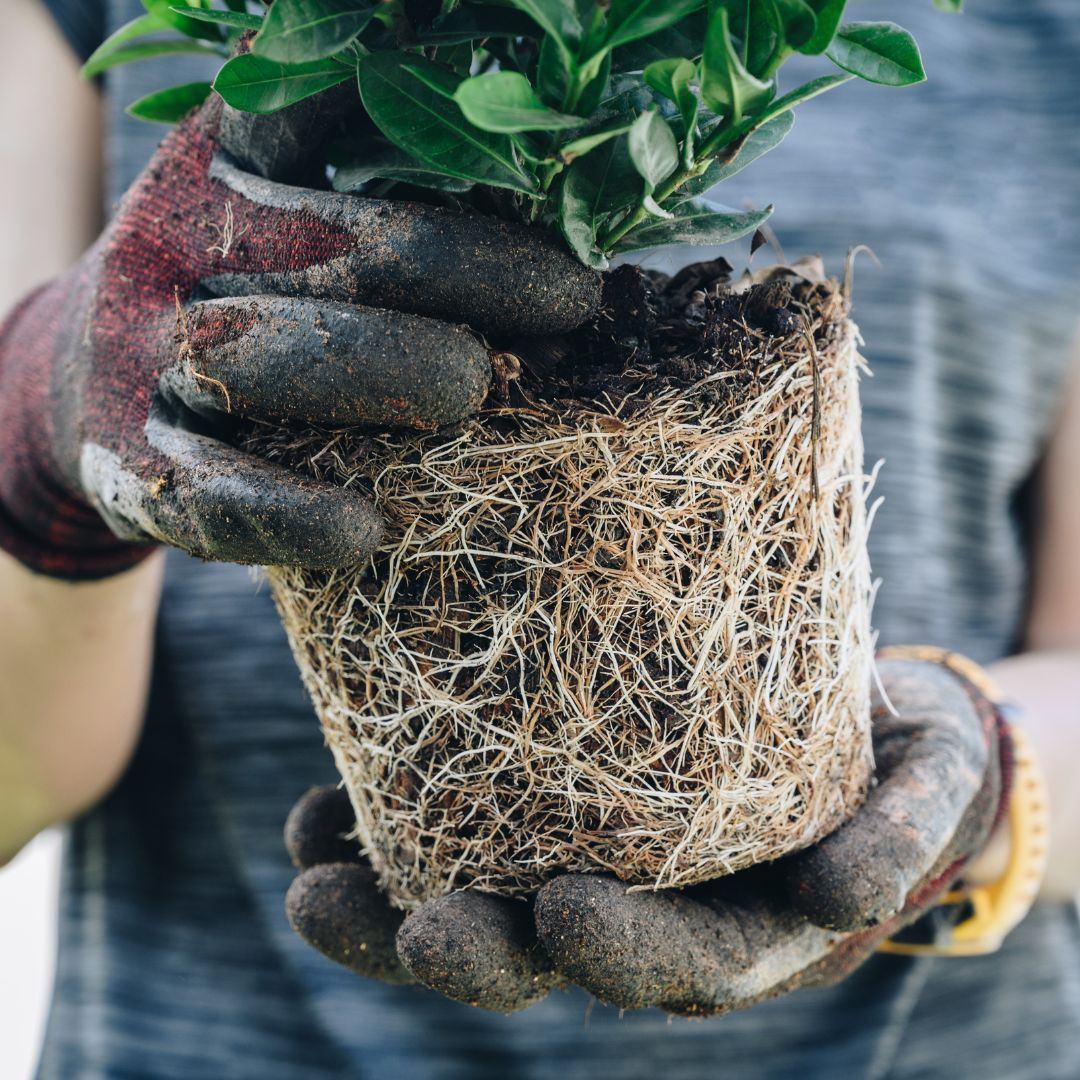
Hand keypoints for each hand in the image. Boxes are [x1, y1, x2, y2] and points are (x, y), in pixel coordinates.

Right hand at [0, 89, 598, 578]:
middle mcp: (182, 252)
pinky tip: (363, 530)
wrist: (92, 384)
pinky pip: (213, 493)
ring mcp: (149, 359)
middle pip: (335, 248)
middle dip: (467, 268)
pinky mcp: (138, 462)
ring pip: (263, 361)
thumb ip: (381, 194)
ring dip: (385, 371)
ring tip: (474, 391)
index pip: (329, 118)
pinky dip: (288, 514)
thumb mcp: (283, 212)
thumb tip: (558, 199)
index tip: (562, 194)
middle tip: (569, 300)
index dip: (452, 145)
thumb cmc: (239, 295)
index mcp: (226, 168)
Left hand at [285, 651, 1005, 1014]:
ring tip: (310, 881)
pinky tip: (317, 821)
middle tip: (413, 927)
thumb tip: (842, 896)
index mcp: (741, 930)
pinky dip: (378, 840)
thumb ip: (898, 832)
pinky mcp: (543, 815)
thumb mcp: (926, 780)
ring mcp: (588, 871)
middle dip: (477, 956)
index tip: (564, 912)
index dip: (619, 954)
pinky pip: (449, 843)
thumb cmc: (892, 751)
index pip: (676, 966)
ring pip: (477, 914)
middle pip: (551, 960)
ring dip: (388, 911)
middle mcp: (651, 918)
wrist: (851, 717)